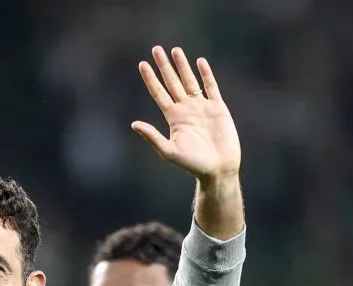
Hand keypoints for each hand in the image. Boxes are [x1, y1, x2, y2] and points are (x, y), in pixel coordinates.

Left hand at [132, 46, 240, 180]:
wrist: (218, 169)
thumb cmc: (192, 164)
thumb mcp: (169, 151)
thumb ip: (152, 136)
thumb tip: (134, 124)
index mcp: (173, 118)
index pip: (159, 93)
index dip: (150, 79)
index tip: (142, 64)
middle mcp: (185, 109)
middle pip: (172, 82)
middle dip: (164, 66)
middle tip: (156, 49)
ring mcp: (202, 107)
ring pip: (190, 81)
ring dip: (182, 66)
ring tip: (175, 50)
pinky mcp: (218, 108)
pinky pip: (211, 87)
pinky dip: (206, 74)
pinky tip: (200, 62)